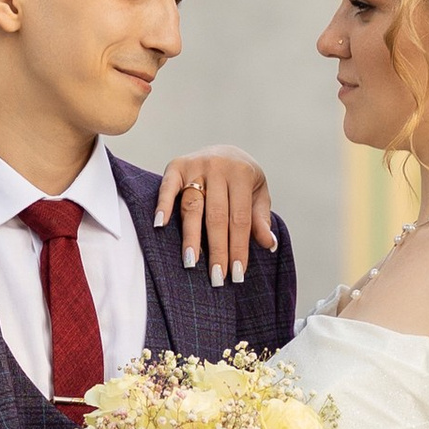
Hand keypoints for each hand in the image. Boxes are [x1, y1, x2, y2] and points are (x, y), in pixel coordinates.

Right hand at [154, 146, 276, 286]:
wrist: (225, 150)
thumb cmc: (243, 180)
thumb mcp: (258, 194)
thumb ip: (260, 218)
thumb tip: (269, 245)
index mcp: (242, 173)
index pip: (240, 218)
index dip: (238, 247)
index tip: (237, 274)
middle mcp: (219, 168)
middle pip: (216, 216)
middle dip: (217, 249)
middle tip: (217, 277)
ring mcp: (196, 165)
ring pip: (192, 206)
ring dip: (191, 236)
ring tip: (191, 262)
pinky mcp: (176, 166)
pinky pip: (168, 187)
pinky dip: (163, 205)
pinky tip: (160, 225)